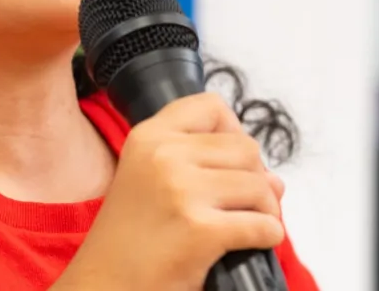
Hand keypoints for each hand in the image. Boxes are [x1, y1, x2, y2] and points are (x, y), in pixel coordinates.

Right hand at [54, 93, 283, 290]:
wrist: (103, 286)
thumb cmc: (128, 242)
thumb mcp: (146, 181)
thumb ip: (202, 166)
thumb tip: (275, 179)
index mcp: (147, 137)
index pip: (210, 106)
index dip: (232, 131)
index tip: (228, 161)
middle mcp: (164, 156)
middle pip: (245, 147)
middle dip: (255, 178)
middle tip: (242, 204)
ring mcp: (182, 192)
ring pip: (260, 185)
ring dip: (266, 209)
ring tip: (247, 226)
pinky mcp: (201, 230)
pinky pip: (263, 225)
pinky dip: (268, 235)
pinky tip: (254, 244)